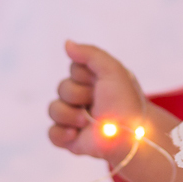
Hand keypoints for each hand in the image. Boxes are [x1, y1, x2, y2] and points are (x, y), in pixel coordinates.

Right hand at [48, 41, 147, 164]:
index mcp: (93, 80)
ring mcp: (74, 118)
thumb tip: (66, 43)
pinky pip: (52, 133)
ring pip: (54, 109)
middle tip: (97, 103)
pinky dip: (61, 133)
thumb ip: (90, 53)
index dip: (86, 76)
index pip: (74, 69)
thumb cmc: (124, 101)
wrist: (130, 134)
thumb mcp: (112, 69)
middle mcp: (82, 97)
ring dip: (71, 115)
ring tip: (88, 122)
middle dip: (79, 95)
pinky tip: (76, 134)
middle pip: (62, 88)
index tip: (101, 83)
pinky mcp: (69, 138)